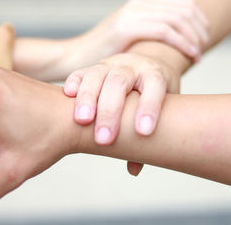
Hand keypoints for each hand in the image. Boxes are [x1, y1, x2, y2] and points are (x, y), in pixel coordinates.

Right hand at [63, 0, 207, 69]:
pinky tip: (190, 56)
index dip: (201, 21)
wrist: (76, 58)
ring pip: (178, 19)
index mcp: (141, 0)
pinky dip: (182, 44)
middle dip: (201, 30)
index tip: (204, 40)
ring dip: (194, 38)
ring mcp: (132, 12)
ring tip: (198, 55)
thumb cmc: (105, 50)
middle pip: (185, 9)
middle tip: (203, 49)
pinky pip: (165, 31)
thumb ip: (154, 12)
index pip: (184, 3)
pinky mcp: (126, 27)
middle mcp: (138, 2)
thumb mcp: (130, 29)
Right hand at [64, 51, 180, 174]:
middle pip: (120, 82)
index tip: (143, 133)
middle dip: (110, 111)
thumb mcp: (163, 107)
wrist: (145, 61)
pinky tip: (67, 95)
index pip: (154, 87)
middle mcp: (131, 67)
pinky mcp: (94, 67)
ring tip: (82, 121)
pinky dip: (74, 82)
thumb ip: (152, 135)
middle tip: (104, 139)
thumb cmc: (155, 92)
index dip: (149, 108)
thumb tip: (134, 168)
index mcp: (154, 74)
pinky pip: (81, 72)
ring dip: (88, 98)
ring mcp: (111, 64)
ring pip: (97, 75)